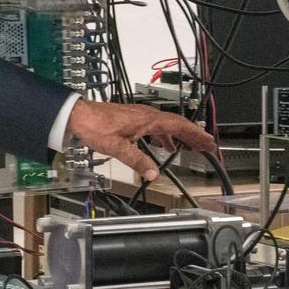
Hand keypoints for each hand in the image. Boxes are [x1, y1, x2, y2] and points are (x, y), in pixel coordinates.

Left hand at [66, 99, 218, 181]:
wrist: (79, 116)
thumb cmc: (96, 126)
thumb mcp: (118, 148)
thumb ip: (137, 161)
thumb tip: (153, 174)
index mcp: (147, 119)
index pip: (179, 126)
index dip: (196, 135)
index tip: (209, 142)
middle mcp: (146, 115)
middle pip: (177, 125)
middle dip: (194, 136)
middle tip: (208, 146)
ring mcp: (140, 117)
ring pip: (167, 126)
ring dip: (181, 136)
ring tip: (191, 148)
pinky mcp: (133, 119)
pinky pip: (156, 127)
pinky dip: (166, 136)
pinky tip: (166, 146)